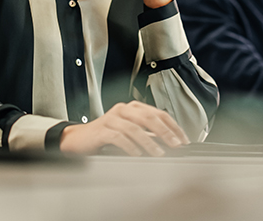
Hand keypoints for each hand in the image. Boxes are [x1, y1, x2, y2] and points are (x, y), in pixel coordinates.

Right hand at [59, 101, 189, 156]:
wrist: (79, 140)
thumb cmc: (106, 137)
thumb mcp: (130, 133)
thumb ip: (148, 135)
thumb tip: (170, 143)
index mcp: (133, 108)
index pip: (158, 113)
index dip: (173, 126)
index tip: (183, 140)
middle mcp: (123, 110)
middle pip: (148, 117)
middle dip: (165, 132)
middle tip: (175, 145)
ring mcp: (111, 118)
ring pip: (135, 128)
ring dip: (149, 142)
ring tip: (159, 153)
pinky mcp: (101, 130)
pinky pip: (118, 137)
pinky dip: (130, 146)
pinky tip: (137, 154)